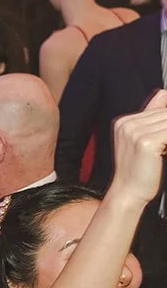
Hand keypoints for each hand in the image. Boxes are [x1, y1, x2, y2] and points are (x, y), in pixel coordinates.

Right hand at [109, 91, 166, 207]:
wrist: (128, 192)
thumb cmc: (138, 171)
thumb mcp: (142, 140)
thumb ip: (152, 117)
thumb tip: (165, 95)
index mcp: (124, 122)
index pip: (160, 105)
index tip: (164, 138)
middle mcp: (127, 124)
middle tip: (165, 144)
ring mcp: (135, 132)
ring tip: (166, 148)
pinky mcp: (146, 142)